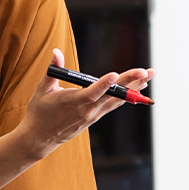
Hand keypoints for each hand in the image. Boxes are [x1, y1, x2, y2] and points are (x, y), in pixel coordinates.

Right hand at [16, 48, 152, 158]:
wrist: (40, 138)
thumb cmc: (39, 112)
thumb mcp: (42, 89)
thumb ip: (52, 69)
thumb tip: (56, 51)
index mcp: (71, 102)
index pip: (91, 93)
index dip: (103, 84)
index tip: (114, 74)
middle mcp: (86, 110)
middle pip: (111, 94)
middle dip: (130, 82)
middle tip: (145, 71)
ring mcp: (92, 115)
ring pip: (117, 99)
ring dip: (134, 88)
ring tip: (148, 76)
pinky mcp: (95, 117)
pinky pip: (113, 105)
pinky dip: (126, 96)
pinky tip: (138, 88)